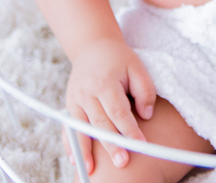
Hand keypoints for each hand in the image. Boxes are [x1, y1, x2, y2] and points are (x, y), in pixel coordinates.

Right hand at [62, 37, 155, 174]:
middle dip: (111, 145)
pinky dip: (71, 144)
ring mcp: (75, 99)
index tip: (141, 144)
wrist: (92, 47)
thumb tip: (146, 116)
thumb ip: (144, 90)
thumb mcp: (137, 67)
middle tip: (122, 162)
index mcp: (105, 82)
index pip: (119, 112)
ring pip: (82, 129)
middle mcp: (87, 92)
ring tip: (90, 169)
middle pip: (100, 123)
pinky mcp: (69, 105)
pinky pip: (69, 127)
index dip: (129, 130)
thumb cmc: (119, 60)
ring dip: (86, 151)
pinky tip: (75, 160)